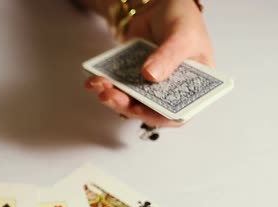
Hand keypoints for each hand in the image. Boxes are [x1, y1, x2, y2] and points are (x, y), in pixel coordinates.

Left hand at [85, 0, 214, 126]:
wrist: (159, 5)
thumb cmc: (181, 19)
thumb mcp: (182, 35)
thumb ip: (169, 56)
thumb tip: (150, 76)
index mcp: (192, 85)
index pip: (177, 113)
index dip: (158, 117)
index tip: (139, 110)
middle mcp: (169, 90)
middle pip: (147, 109)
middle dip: (126, 106)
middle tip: (109, 96)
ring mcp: (147, 85)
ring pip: (128, 100)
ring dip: (111, 96)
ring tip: (99, 85)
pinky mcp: (129, 76)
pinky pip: (116, 86)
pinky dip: (102, 85)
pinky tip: (92, 81)